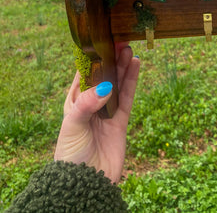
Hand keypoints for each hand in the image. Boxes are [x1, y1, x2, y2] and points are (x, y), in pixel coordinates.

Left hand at [54, 43, 139, 183]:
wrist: (86, 183)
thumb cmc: (71, 154)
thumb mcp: (73, 125)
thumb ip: (88, 104)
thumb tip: (105, 86)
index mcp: (74, 100)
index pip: (84, 73)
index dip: (94, 57)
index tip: (102, 41)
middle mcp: (92, 102)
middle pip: (104, 75)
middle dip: (111, 59)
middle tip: (120, 41)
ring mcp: (107, 111)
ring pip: (118, 82)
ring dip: (123, 66)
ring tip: (129, 49)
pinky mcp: (121, 121)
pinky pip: (128, 96)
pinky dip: (132, 81)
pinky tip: (136, 65)